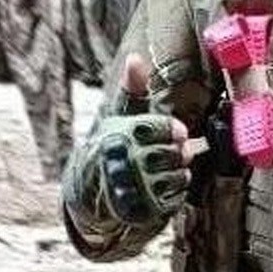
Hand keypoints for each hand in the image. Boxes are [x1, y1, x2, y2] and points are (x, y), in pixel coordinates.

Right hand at [90, 54, 199, 225]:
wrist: (94, 190)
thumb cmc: (116, 145)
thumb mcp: (120, 116)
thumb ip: (132, 90)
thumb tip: (135, 58)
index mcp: (116, 137)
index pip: (154, 129)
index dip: (172, 130)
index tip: (178, 131)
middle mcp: (120, 165)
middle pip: (169, 154)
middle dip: (178, 151)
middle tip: (176, 150)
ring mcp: (130, 192)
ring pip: (175, 178)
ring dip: (179, 172)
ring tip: (168, 168)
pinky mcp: (139, 214)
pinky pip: (174, 201)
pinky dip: (177, 192)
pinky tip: (166, 186)